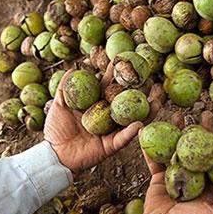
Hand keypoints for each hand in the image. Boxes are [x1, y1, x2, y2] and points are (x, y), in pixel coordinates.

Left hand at [44, 68, 162, 171]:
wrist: (54, 154)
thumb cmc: (56, 129)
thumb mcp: (58, 105)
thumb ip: (66, 88)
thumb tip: (73, 69)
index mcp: (97, 103)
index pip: (110, 86)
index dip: (118, 74)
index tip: (126, 60)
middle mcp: (108, 115)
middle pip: (127, 100)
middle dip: (141, 90)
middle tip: (154, 78)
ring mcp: (112, 129)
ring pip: (133, 118)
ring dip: (147, 110)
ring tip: (158, 101)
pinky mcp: (112, 144)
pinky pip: (124, 138)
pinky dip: (131, 131)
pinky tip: (140, 123)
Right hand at [139, 116, 212, 213]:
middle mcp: (197, 176)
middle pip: (201, 147)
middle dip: (203, 129)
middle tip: (204, 113)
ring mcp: (178, 175)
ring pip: (179, 148)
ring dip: (179, 131)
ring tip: (178, 115)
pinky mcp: (160, 177)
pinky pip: (155, 159)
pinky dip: (151, 146)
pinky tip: (149, 131)